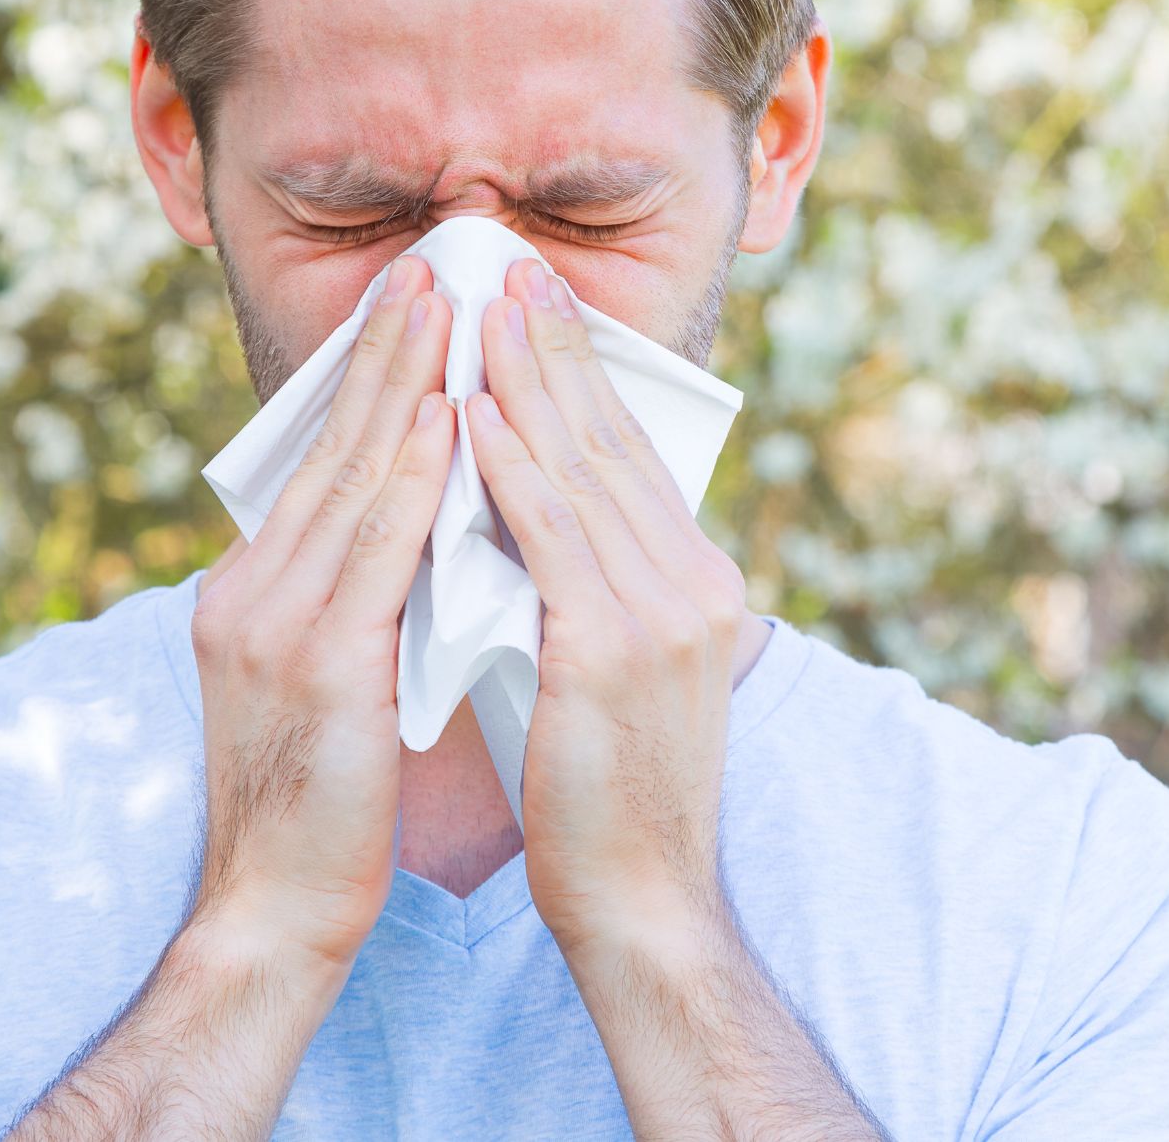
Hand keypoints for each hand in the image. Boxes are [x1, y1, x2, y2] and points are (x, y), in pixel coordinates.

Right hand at [186, 254, 453, 970]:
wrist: (273, 914)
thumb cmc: (322, 807)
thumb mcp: (328, 682)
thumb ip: (356, 601)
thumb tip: (419, 535)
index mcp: (254, 592)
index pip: (323, 465)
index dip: (372, 383)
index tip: (416, 310)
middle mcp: (251, 590)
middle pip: (330, 447)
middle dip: (386, 352)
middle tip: (431, 267)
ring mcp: (273, 621)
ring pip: (351, 476)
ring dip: (404, 383)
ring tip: (445, 306)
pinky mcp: (315, 663)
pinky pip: (374, 547)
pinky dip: (412, 473)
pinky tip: (448, 417)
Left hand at [465, 257, 751, 957]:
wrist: (644, 902)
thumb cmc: (611, 796)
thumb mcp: (614, 671)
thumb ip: (590, 591)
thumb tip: (529, 523)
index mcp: (697, 583)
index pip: (629, 456)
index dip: (583, 375)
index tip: (542, 307)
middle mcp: (693, 582)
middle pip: (610, 441)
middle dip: (558, 348)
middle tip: (513, 266)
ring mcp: (662, 614)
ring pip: (580, 470)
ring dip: (527, 380)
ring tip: (485, 307)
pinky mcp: (612, 651)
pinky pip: (550, 537)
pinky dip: (509, 468)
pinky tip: (471, 413)